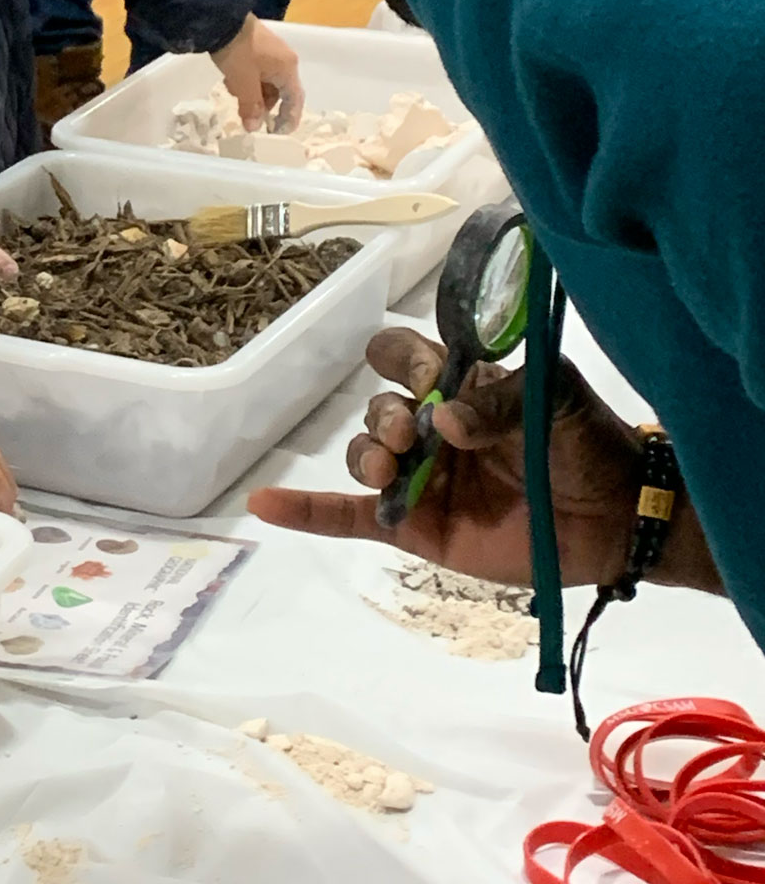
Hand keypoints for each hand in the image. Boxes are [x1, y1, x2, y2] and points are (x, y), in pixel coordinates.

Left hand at [211, 15, 303, 132]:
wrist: (222, 19)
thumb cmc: (238, 53)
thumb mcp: (243, 83)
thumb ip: (251, 106)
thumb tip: (254, 128)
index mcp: (287, 68)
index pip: (294, 99)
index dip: (288, 118)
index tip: (277, 132)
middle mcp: (284, 60)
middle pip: (279, 91)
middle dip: (263, 104)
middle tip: (245, 114)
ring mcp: (272, 52)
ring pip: (266, 82)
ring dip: (252, 92)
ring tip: (233, 91)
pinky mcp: (258, 46)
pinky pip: (257, 71)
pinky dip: (247, 80)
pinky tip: (230, 79)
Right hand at [248, 327, 644, 588]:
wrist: (618, 516)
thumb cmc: (588, 444)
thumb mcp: (555, 399)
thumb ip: (502, 400)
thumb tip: (445, 419)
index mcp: (458, 386)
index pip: (401, 355)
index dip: (403, 360)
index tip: (428, 378)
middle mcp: (430, 428)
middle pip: (376, 407)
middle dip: (386, 416)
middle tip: (415, 435)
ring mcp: (420, 479)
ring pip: (364, 456)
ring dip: (367, 455)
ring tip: (395, 468)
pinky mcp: (415, 527)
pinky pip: (350, 517)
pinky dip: (305, 511)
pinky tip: (265, 504)